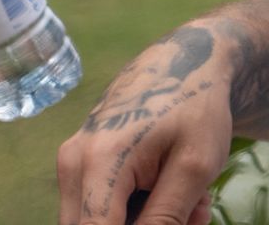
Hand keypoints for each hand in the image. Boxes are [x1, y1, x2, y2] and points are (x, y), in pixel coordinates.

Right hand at [57, 26, 232, 224]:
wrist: (187, 61)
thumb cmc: (196, 108)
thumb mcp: (195, 166)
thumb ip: (166, 217)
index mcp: (98, 163)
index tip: (172, 221)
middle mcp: (73, 165)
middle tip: (196, 213)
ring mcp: (72, 165)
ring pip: (100, 222)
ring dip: (145, 221)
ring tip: (192, 200)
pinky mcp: (79, 167)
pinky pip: (100, 208)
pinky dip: (137, 210)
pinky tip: (171, 189)